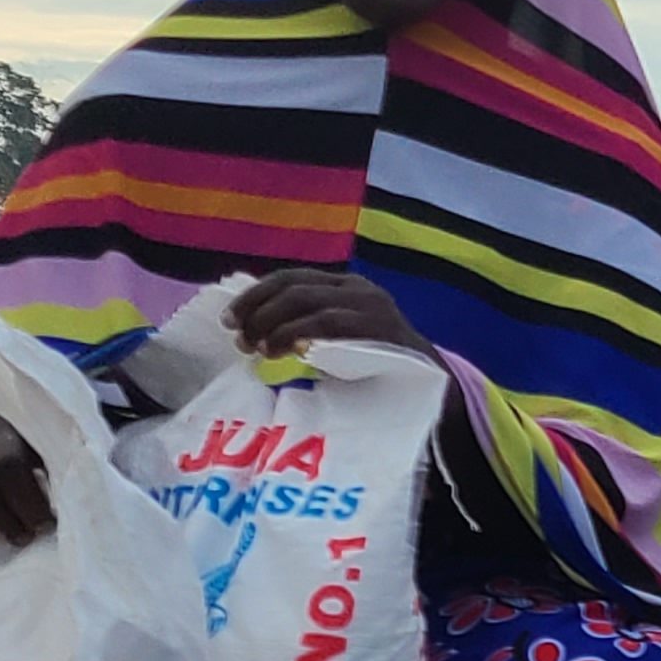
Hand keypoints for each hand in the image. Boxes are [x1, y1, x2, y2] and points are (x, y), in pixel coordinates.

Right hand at [0, 408, 52, 544]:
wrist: (11, 423)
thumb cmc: (45, 439)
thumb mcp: (58, 443)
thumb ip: (64, 465)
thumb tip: (76, 502)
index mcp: (12, 423)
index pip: (9, 461)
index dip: (27, 497)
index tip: (47, 523)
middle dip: (8, 510)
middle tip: (32, 534)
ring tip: (16, 538)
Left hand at [231, 268, 431, 359]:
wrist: (431, 382)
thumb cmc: (377, 365)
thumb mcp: (339, 337)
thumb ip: (307, 326)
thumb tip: (253, 330)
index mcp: (345, 286)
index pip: (290, 278)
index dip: (254, 295)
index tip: (229, 320)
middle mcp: (357, 288)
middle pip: (292, 286)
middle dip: (257, 310)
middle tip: (239, 338)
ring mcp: (369, 304)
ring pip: (305, 301)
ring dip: (271, 324)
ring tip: (256, 349)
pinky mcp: (376, 325)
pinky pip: (324, 323)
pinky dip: (295, 334)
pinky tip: (280, 351)